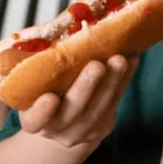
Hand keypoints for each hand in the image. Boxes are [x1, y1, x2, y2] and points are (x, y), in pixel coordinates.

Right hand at [19, 54, 137, 148]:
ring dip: (112, 82)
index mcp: (32, 121)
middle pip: (72, 113)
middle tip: (97, 65)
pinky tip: (131, 60)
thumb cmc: (41, 91)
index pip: (34, 121)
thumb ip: (38, 67)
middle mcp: (56, 130)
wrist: (60, 120)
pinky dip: (123, 80)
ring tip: (120, 59)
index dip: (41, 112)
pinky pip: (114, 103)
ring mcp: (81, 132)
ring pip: (99, 109)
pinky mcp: (102, 127)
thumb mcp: (33, 84)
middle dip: (86, 87)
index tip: (50, 97)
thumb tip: (54, 31)